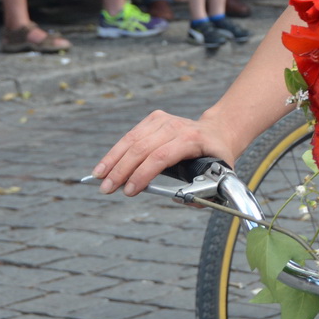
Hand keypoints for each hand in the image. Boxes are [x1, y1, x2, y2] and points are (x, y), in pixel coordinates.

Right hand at [93, 109, 226, 196]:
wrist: (217, 132)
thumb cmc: (216, 158)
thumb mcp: (219, 176)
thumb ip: (204, 194)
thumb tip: (181, 199)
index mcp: (192, 139)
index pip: (162, 156)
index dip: (143, 174)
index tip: (129, 191)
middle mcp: (176, 126)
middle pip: (142, 148)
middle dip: (121, 170)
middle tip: (106, 189)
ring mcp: (164, 119)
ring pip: (132, 140)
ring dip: (113, 160)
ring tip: (98, 178)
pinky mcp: (154, 118)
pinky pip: (131, 136)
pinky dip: (116, 151)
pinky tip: (105, 165)